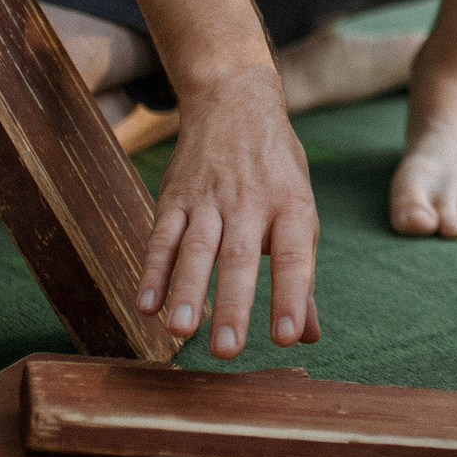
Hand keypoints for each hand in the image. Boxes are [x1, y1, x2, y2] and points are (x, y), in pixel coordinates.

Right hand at [135, 63, 320, 358]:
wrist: (235, 104)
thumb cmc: (276, 172)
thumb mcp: (299, 212)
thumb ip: (300, 275)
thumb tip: (310, 336)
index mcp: (291, 208)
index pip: (294, 257)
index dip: (293, 296)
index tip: (290, 337)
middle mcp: (251, 204)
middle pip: (240, 259)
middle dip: (233, 306)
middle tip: (228, 351)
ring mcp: (209, 200)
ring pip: (196, 249)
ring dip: (187, 291)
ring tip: (182, 331)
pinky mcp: (175, 198)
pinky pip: (161, 237)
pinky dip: (152, 272)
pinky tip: (147, 306)